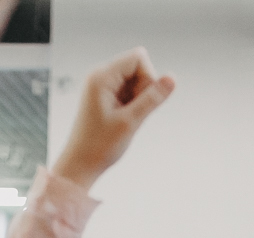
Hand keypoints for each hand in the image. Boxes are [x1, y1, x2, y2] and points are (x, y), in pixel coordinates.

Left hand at [52, 48, 175, 190]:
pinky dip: (133, 104)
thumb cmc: (99, 146)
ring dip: (138, 99)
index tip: (140, 102)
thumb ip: (153, 98)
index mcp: (101, 76)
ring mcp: (103, 85)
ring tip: (125, 118)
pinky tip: (123, 119)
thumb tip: (173, 78)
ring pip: (135, 80)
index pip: (138, 57)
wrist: (80, 165)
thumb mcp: (130, 122)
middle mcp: (100, 75)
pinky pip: (129, 91)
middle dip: (143, 89)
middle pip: (138, 66)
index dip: (148, 77)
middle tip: (131, 113)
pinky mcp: (106, 95)